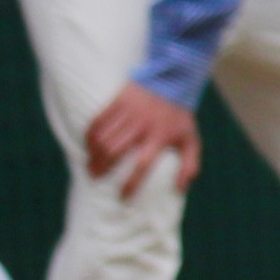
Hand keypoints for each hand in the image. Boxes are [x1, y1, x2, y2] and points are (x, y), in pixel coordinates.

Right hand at [81, 83, 200, 200]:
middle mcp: (142, 125)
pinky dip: (90, 135)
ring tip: (90, 164)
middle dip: (102, 167)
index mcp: (160, 136)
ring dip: (94, 154)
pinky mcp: (118, 101)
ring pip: (103, 138)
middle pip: (115, 151)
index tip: (123, 197)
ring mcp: (129, 112)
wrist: (173, 82)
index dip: (132, 183)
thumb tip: (180, 190)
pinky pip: (98, 121)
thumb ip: (189, 165)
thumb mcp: (191, 139)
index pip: (143, 164)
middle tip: (95, 177)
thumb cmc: (179, 117)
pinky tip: (88, 145)